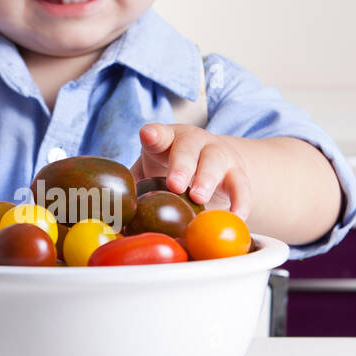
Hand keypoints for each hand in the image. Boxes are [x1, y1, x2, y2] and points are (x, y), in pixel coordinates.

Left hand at [129, 123, 250, 217]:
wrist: (214, 164)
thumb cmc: (172, 169)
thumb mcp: (151, 173)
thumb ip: (134, 191)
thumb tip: (114, 220)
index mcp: (167, 140)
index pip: (159, 134)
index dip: (154, 135)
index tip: (148, 136)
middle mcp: (194, 142)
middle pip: (188, 148)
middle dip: (181, 165)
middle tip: (175, 185)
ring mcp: (218, 155)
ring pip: (216, 162)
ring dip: (207, 179)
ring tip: (199, 197)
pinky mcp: (238, 173)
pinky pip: (242, 187)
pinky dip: (240, 202)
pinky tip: (234, 217)